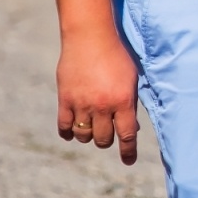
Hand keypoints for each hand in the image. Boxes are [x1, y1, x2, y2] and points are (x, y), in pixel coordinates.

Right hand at [56, 31, 140, 164]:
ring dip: (89, 135)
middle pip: (104, 139)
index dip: (128, 151)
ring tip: (92, 127)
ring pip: (84, 136)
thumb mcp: (132, 77)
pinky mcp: (65, 100)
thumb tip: (131, 126)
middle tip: (109, 133)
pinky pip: (65, 126)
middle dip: (107, 139)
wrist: (90, 36)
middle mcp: (103, 106)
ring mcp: (82, 104)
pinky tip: (73, 131)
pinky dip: (69, 132)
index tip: (128, 161)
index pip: (127, 135)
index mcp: (123, 101)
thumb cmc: (117, 54)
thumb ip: (130, 101)